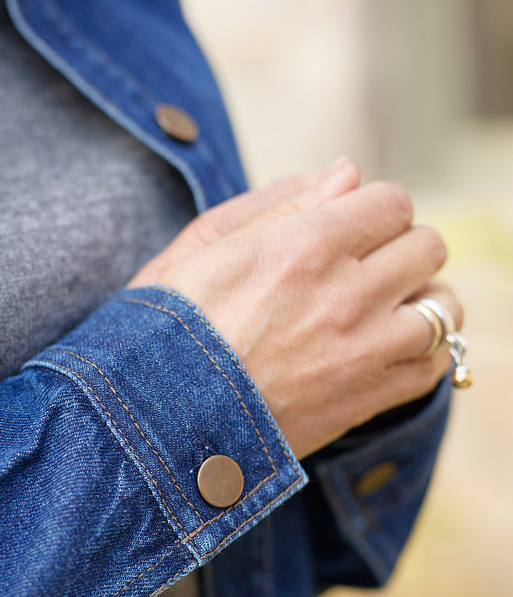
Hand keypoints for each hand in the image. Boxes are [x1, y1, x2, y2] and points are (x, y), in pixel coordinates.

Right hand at [128, 158, 462, 458]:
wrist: (153, 424)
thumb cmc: (161, 332)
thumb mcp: (198, 249)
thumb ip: (276, 202)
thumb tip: (346, 172)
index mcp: (303, 244)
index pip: (391, 202)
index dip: (371, 213)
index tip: (348, 232)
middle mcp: (346, 292)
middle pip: (426, 247)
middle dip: (399, 250)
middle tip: (364, 271)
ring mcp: (363, 351)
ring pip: (443, 307)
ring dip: (421, 302)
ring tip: (384, 313)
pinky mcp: (367, 401)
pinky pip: (435, 366)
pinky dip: (423, 354)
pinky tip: (387, 353)